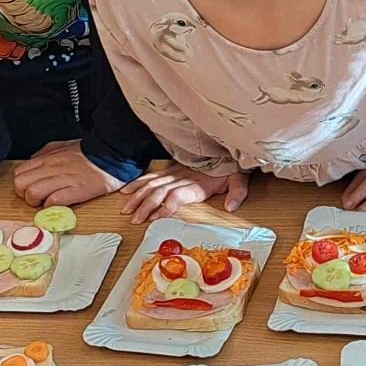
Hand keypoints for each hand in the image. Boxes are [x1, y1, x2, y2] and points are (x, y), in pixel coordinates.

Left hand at [12, 140, 124, 207]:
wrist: (113, 154)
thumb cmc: (89, 153)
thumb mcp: (63, 145)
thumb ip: (46, 153)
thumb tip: (33, 161)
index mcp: (48, 159)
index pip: (19, 174)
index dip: (22, 185)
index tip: (31, 189)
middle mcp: (52, 168)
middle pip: (21, 185)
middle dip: (25, 195)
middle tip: (37, 198)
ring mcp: (63, 179)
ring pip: (33, 193)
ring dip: (37, 203)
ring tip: (47, 203)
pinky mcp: (76, 190)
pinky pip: (54, 201)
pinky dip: (52, 207)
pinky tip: (59, 205)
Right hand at [117, 165, 244, 223]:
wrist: (225, 146)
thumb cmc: (230, 167)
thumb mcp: (239, 179)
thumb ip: (237, 193)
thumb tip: (231, 206)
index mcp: (197, 184)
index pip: (177, 196)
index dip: (165, 207)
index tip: (154, 219)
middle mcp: (183, 177)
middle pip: (159, 191)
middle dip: (145, 206)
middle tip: (135, 219)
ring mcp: (175, 172)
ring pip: (152, 184)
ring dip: (138, 196)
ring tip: (127, 208)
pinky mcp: (171, 169)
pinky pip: (151, 175)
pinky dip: (138, 182)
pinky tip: (126, 189)